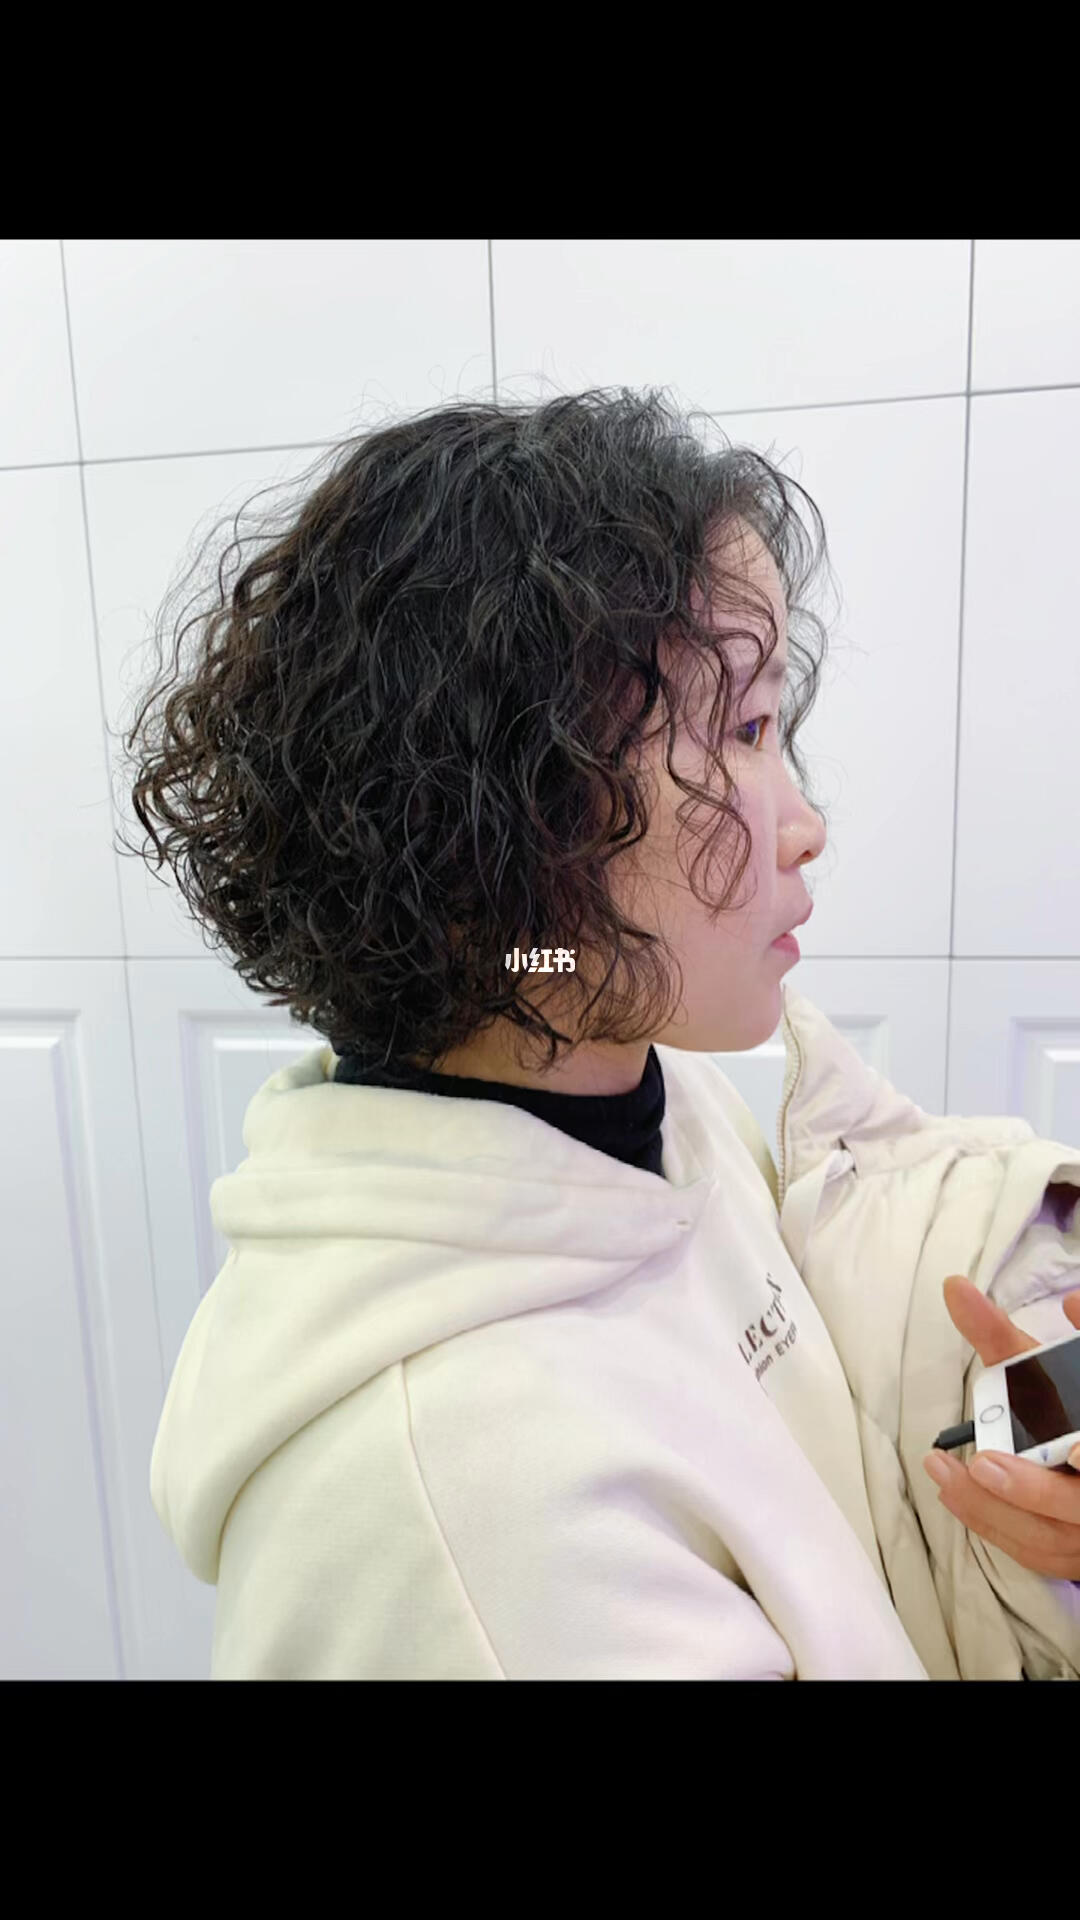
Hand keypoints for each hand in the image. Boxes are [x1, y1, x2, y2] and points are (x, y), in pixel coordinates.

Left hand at [922, 1276, 1079, 1579]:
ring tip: (945, 1474)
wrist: (1071, 1457)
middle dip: (1033, 1490)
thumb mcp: (1042, 1370)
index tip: (1070, 1450)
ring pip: (1051, 1537)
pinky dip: (994, 1527)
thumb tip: (954, 1288)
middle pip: (1079, 1509)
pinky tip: (957, 1498)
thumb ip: (1001, 1335)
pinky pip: (1035, 1553)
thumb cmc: (1063, 1410)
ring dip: (996, 1509)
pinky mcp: (1073, 1556)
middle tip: (983, 1463)